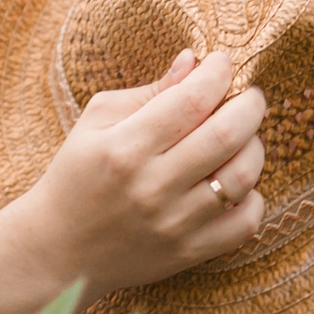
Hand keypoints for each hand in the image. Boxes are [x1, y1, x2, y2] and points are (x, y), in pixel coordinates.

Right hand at [0, 49, 265, 313]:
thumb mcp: (96, 123)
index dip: (218, 72)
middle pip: (227, 133)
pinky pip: (245, 223)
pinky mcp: (188, 252)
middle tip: (249, 97)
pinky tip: (236, 184)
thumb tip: (193, 61)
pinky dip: (253, 197)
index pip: (191, 98)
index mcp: (124, 146)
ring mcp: (173, 223)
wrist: (58, 250)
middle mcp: (151, 185)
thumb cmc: (77, 176)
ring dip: (255, 147)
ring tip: (244, 138)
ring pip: (242, 176)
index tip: (222, 63)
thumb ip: (147, 92)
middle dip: (250, 104)